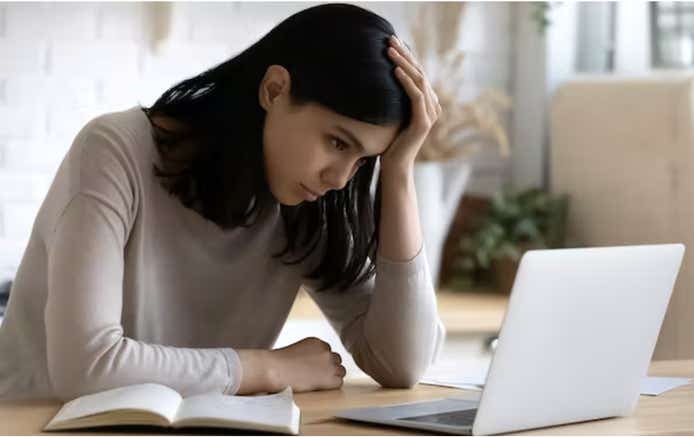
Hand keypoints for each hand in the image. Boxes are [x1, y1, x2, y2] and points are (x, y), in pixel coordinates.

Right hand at [268, 337, 345, 391]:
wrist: (275, 370)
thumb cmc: (279, 364)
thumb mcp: (297, 351)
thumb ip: (310, 355)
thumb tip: (315, 366)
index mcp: (316, 341)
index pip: (328, 352)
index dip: (322, 362)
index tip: (314, 369)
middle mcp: (325, 350)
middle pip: (336, 360)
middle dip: (329, 368)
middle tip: (318, 377)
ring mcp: (329, 362)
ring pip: (341, 371)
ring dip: (332, 377)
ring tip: (318, 383)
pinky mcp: (331, 376)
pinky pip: (339, 382)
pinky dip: (332, 386)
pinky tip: (319, 387)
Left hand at [381, 35, 441, 170]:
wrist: (395, 167)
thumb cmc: (389, 144)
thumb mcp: (390, 116)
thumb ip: (392, 100)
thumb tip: (377, 82)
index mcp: (426, 103)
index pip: (418, 72)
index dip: (407, 56)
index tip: (392, 41)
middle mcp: (432, 106)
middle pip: (419, 72)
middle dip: (405, 54)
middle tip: (390, 39)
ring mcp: (430, 114)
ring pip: (419, 80)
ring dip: (403, 63)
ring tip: (390, 50)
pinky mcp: (424, 122)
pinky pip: (416, 96)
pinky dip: (406, 82)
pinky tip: (394, 70)